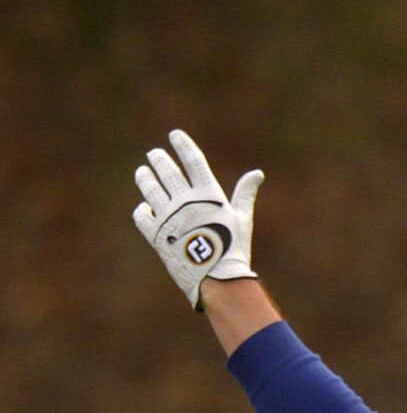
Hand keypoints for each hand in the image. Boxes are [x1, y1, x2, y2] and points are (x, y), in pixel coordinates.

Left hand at [133, 131, 262, 308]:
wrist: (218, 278)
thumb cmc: (234, 248)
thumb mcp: (242, 218)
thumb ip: (245, 194)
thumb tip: (257, 173)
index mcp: (208, 194)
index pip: (193, 161)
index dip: (183, 145)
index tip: (174, 134)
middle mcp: (185, 201)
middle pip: (167, 172)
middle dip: (159, 160)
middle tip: (155, 154)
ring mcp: (168, 217)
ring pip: (150, 190)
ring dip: (145, 179)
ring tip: (142, 172)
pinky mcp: (156, 235)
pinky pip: (142, 217)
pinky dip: (142, 211)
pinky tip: (144, 208)